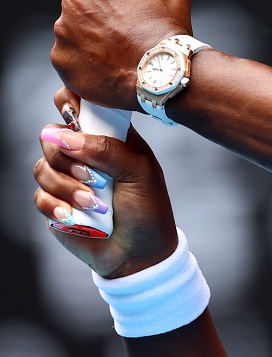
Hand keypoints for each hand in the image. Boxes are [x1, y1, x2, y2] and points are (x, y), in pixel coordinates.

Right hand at [34, 90, 177, 277]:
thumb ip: (106, 149)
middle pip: (51, 134)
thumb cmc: (147, 208)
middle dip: (66, 156)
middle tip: (92, 176)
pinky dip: (56, 205)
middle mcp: (85, 153)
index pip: (81, 106)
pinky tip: (74, 216)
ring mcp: (68, 177)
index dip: (70, 103)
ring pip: (42, 166)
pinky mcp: (55, 202)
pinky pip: (39, 195)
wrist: (139, 252)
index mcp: (110, 137)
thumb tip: (62, 136)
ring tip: (93, 202)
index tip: (72, 117)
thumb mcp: (139, 173)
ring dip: (66, 186)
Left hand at [52, 0, 193, 109]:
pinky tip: (109, 69)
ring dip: (92, 39)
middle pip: (83, 4)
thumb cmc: (166, 31)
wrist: (161, 73)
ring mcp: (64, 35)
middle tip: (125, 27)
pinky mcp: (63, 63)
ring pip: (75, 32)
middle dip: (100, 13)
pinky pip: (72, 60)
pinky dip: (86, 65)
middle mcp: (72, 3)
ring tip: (119, 52)